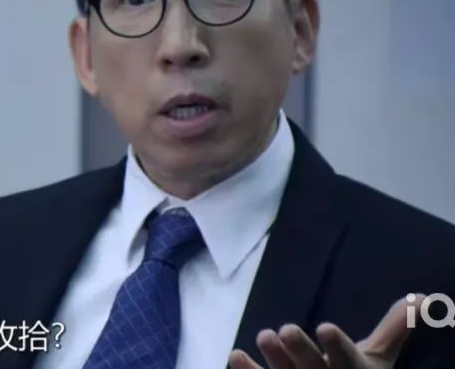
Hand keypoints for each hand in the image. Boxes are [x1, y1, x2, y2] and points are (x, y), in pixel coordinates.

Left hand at [227, 294, 423, 368]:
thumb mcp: (377, 359)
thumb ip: (394, 328)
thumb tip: (424, 297)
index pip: (346, 359)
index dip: (336, 346)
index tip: (325, 327)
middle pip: (311, 368)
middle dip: (300, 351)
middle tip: (285, 328)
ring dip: (273, 358)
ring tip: (264, 334)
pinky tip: (235, 355)